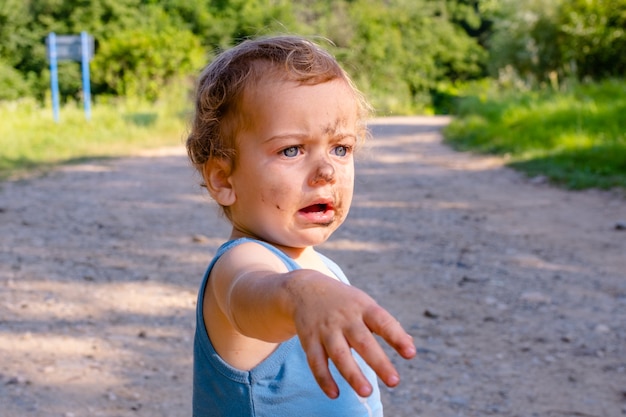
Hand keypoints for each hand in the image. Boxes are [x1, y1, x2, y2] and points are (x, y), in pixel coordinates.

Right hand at [286, 270, 415, 398]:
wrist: (305, 290)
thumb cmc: (345, 302)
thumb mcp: (365, 305)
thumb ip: (386, 324)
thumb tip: (409, 343)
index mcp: (363, 308)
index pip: (383, 322)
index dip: (397, 337)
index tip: (411, 353)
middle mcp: (345, 318)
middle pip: (363, 341)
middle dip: (378, 362)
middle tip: (394, 381)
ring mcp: (326, 330)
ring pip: (339, 354)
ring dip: (352, 374)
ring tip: (367, 393)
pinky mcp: (309, 341)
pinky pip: (316, 362)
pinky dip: (324, 379)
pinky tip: (334, 394)